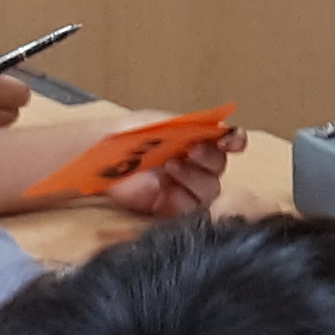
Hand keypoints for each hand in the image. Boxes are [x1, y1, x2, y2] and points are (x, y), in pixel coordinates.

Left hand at [104, 128, 236, 217]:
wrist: (100, 157)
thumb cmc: (128, 136)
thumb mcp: (162, 123)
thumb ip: (191, 126)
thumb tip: (217, 128)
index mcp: (196, 139)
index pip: (227, 141)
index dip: (234, 140)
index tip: (231, 139)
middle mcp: (195, 165)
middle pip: (219, 166)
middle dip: (209, 157)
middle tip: (191, 150)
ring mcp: (184, 189)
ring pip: (209, 189)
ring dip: (194, 177)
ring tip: (170, 167)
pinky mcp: (171, 210)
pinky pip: (190, 209)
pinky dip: (182, 198)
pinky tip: (166, 189)